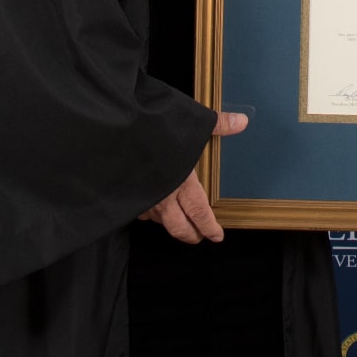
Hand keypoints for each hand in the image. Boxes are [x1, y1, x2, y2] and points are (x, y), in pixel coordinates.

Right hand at [138, 111, 246, 243]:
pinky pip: (141, 211)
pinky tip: (151, 203)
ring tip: (178, 219)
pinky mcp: (126, 197)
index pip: (200, 214)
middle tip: (199, 236)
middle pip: (180, 229)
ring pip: (159, 221)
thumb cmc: (152, 131)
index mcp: (182, 183)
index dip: (210, 228)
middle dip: (191, 235)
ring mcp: (142, 200)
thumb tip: (242, 121)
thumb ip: (218, 125)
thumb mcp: (190, 124)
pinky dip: (150, 211)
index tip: (217, 236)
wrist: (114, 133)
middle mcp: (162, 198)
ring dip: (171, 223)